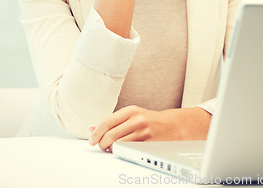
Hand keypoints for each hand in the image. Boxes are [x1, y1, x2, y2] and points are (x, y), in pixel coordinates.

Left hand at [88, 105, 211, 150]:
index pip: (107, 122)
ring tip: (110, 149)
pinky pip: (130, 151)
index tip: (91, 140)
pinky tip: (121, 151)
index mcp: (131, 110)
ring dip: (111, 150)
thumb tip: (90, 128)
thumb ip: (112, 121)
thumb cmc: (148, 120)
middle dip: (102, 144)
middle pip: (111, 135)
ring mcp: (144, 132)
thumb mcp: (130, 115)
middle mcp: (137, 119)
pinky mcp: (149, 144)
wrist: (171, 125)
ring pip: (119, 145)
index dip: (96, 133)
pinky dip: (122, 153)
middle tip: (100, 146)